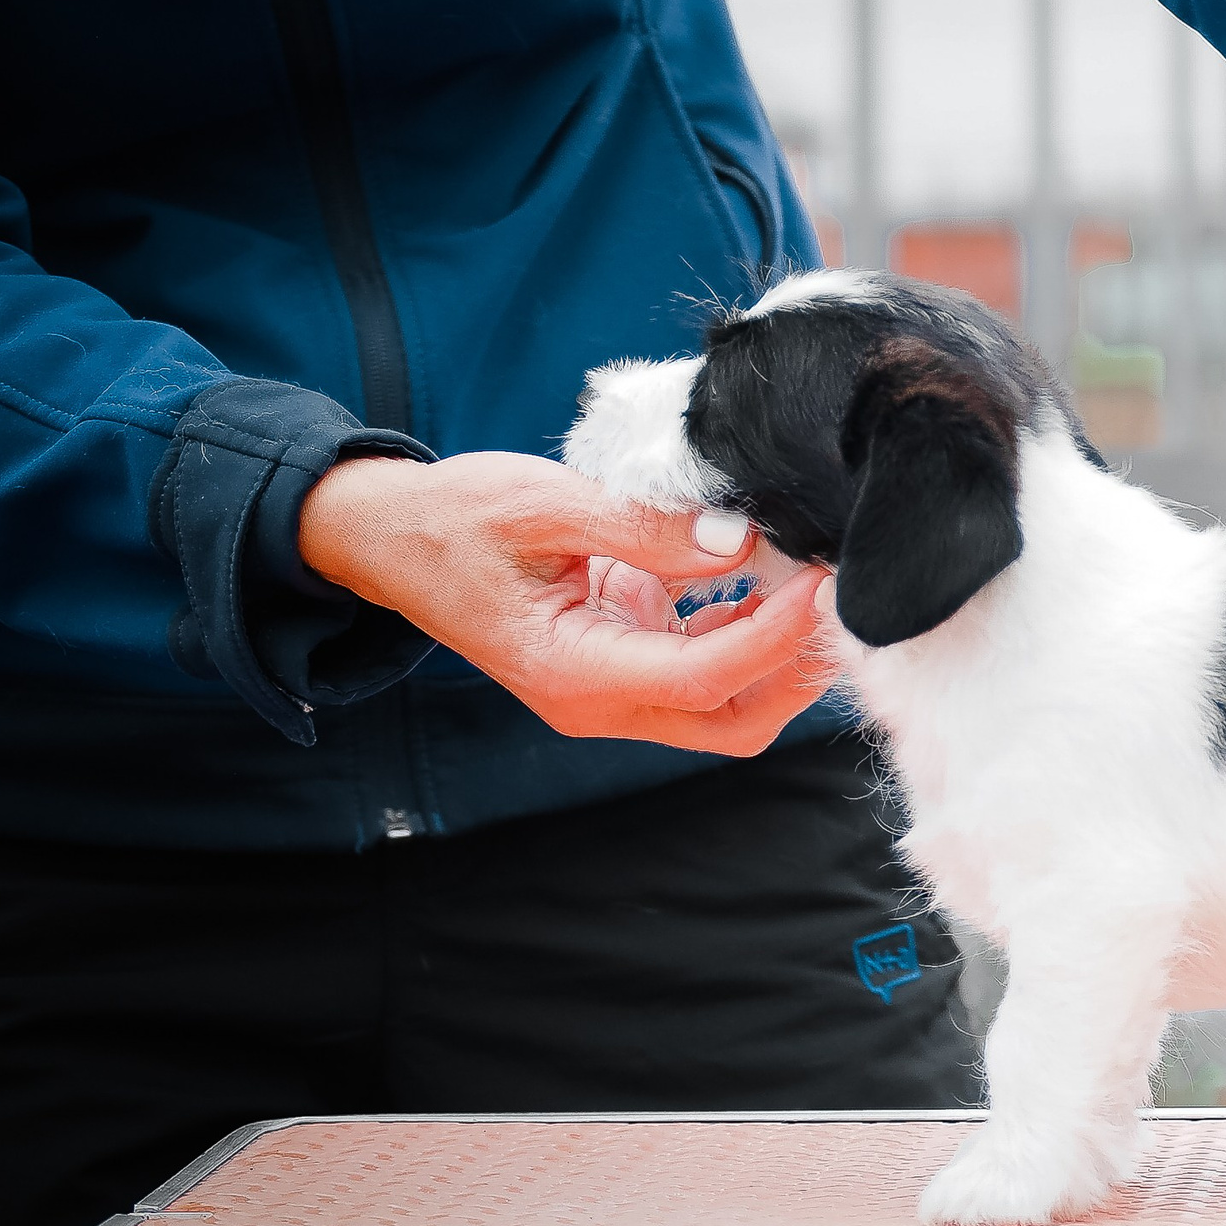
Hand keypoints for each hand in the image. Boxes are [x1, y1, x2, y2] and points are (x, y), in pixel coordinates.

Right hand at [299, 452, 836, 754]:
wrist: (391, 539)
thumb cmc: (456, 518)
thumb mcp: (546, 504)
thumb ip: (644, 525)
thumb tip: (737, 540)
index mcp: (571, 672)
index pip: (704, 678)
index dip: (774, 637)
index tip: (819, 582)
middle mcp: (594, 703)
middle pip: (731, 721)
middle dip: (794, 669)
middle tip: (834, 594)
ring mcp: (607, 694)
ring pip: (723, 708)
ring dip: (777, 658)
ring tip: (811, 585)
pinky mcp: (618, 669)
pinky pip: (700, 676)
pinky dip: (744, 639)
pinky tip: (764, 583)